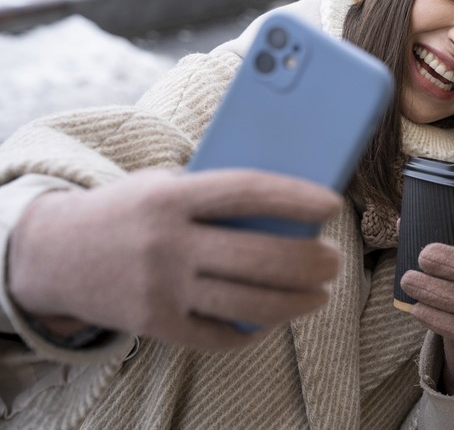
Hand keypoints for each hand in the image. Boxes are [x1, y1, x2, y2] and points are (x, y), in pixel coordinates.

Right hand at [7, 168, 341, 349]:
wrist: (51, 253)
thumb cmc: (129, 209)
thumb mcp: (164, 185)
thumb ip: (216, 194)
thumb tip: (289, 207)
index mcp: (171, 198)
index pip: (247, 193)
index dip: (296, 198)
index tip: (334, 204)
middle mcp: (166, 244)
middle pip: (258, 257)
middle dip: (310, 261)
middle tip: (335, 259)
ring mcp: (160, 289)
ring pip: (249, 303)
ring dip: (297, 302)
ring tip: (321, 293)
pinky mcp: (154, 325)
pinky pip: (219, 335)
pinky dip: (254, 329)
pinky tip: (275, 318)